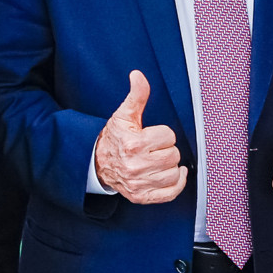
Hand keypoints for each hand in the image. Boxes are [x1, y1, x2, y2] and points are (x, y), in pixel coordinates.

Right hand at [93, 71, 187, 203]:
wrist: (96, 163)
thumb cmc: (113, 138)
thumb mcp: (123, 115)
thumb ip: (136, 95)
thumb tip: (138, 75)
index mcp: (134, 144)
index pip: (169, 136)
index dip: (162, 134)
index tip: (150, 136)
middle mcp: (136, 166)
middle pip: (173, 155)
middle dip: (166, 150)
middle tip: (153, 149)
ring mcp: (139, 183)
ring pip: (174, 173)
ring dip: (169, 166)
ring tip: (157, 161)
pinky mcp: (142, 196)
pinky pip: (171, 193)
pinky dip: (176, 184)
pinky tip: (172, 174)